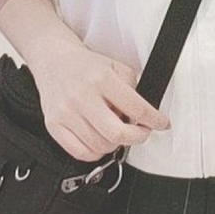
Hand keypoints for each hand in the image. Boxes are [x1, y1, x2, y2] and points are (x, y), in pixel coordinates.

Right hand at [39, 41, 170, 161]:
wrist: (54, 60)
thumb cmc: (85, 66)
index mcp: (101, 79)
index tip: (160, 124)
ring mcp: (66, 112)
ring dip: (115, 144)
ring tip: (115, 131)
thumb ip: (132, 90)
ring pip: (100, 146)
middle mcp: (82, 96)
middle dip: (137, 137)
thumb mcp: (116, 66)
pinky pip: (80, 152)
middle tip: (140, 133)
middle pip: (117, 133)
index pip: (136, 108)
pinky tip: (99, 140)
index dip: (154, 120)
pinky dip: (95, 152)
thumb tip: (142, 117)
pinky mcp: (53, 124)